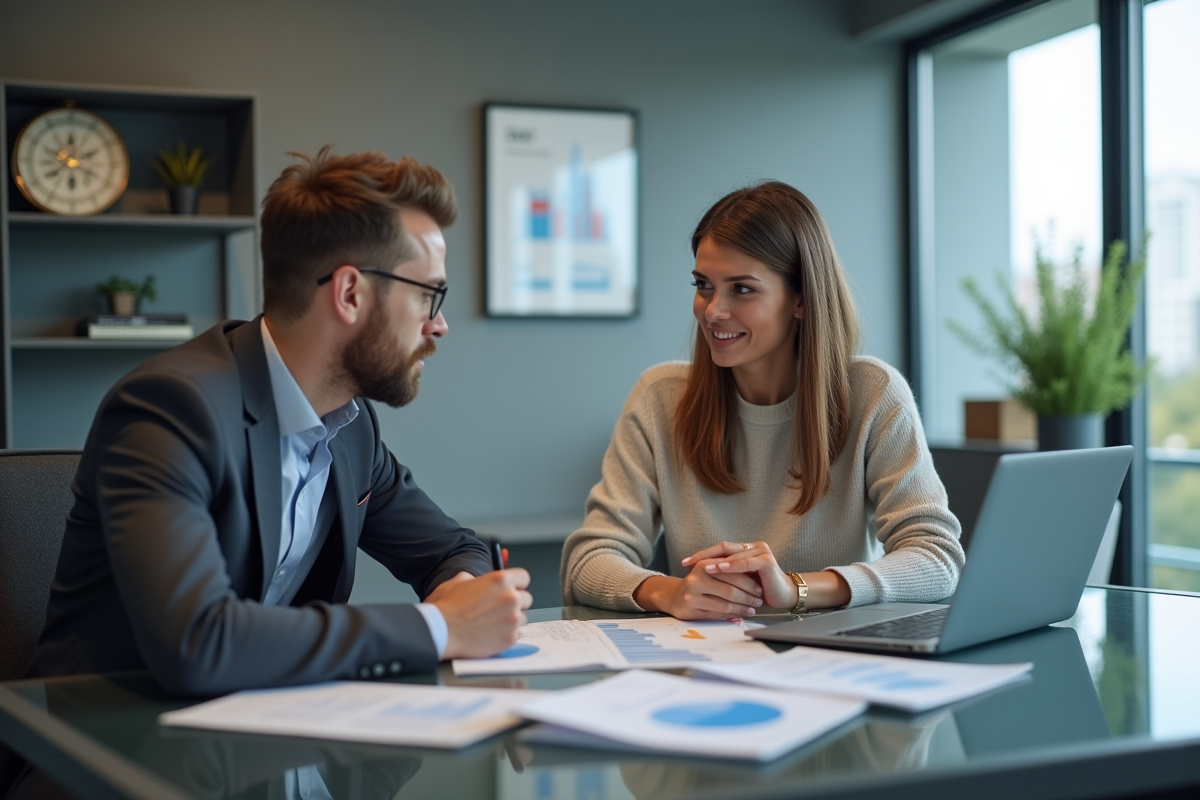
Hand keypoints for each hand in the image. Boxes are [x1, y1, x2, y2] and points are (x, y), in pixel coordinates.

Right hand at [431, 569, 532, 658]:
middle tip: (499, 608)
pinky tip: (490, 633)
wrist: (441, 630)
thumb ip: (478, 579)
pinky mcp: (511, 637)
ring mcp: (513, 619)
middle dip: (515, 602)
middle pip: (526, 598)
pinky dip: (506, 634)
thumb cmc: (447, 606)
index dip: (517, 583)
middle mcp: (511, 597)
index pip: (524, 577)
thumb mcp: (460, 581)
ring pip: (522, 617)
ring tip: (491, 623)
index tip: (513, 588)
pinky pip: (516, 634)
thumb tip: (481, 581)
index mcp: (500, 580)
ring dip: (511, 619)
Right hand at [632, 562, 763, 620]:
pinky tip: (740, 615)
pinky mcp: (692, 609)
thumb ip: (727, 570)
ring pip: (725, 604)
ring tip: (753, 609)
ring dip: (742, 608)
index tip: (760, 588)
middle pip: (730, 590)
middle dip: (748, 597)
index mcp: (704, 564)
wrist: (674, 596)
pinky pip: (718, 614)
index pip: (732, 572)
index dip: (749, 582)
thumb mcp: (709, 571)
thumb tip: (755, 576)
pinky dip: (732, 615)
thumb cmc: (698, 583)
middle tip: (759, 601)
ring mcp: (693, 595)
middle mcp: (697, 578)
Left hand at [682, 541, 795, 608]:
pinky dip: (732, 566)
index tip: (685, 562)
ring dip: (717, 561)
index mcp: (745, 549)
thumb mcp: (739, 580)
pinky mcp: (766, 561)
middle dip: (704, 555)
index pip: (720, 548)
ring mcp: (761, 552)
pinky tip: (720, 568)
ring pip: (734, 554)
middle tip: (689, 562)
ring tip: (703, 567)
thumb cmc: (760, 590)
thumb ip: (726, 573)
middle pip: (724, 547)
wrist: (783, 596)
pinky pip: (746, 562)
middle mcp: (753, 547)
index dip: (703, 554)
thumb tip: (699, 573)